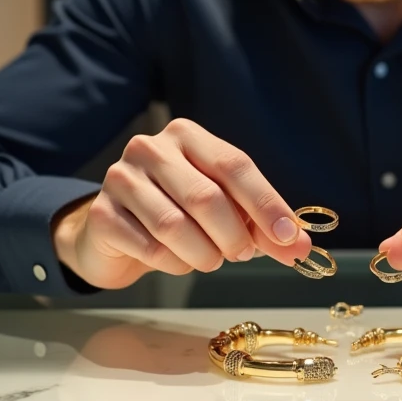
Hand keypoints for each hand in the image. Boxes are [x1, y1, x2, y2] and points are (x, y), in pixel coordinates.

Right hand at [52, 118, 311, 288]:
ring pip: (175, 226)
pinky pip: (149, 248)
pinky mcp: (102, 214)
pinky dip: (174, 264)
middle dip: (234, 236)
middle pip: (206, 197)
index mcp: (187, 135)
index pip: (235, 166)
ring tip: (210, 260)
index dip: (266, 205)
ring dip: (204, 254)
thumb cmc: (179, 213)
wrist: (115, 233)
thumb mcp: (223, 209)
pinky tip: (176, 261)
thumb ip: (259, 224)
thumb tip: (299, 246)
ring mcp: (121, 178)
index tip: (290, 239)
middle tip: (242, 255)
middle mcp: (151, 148)